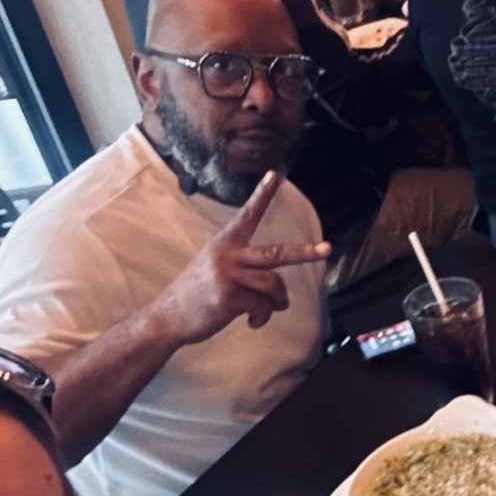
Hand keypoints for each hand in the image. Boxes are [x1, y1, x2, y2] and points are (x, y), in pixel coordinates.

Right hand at [150, 172, 331, 344]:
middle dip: (305, 253)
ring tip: (265, 310)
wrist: (169, 317)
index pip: (248, 214)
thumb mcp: (216, 268)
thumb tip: (277, 287)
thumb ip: (245, 267)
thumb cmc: (198, 293)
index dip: (263, 194)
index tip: (276, 174)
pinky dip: (262, 317)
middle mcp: (228, 254)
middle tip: (327, 249)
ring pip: (274, 287)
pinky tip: (251, 321)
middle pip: (275, 254)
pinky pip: (263, 307)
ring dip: (276, 303)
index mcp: (225, 242)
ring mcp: (228, 275)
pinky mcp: (229, 297)